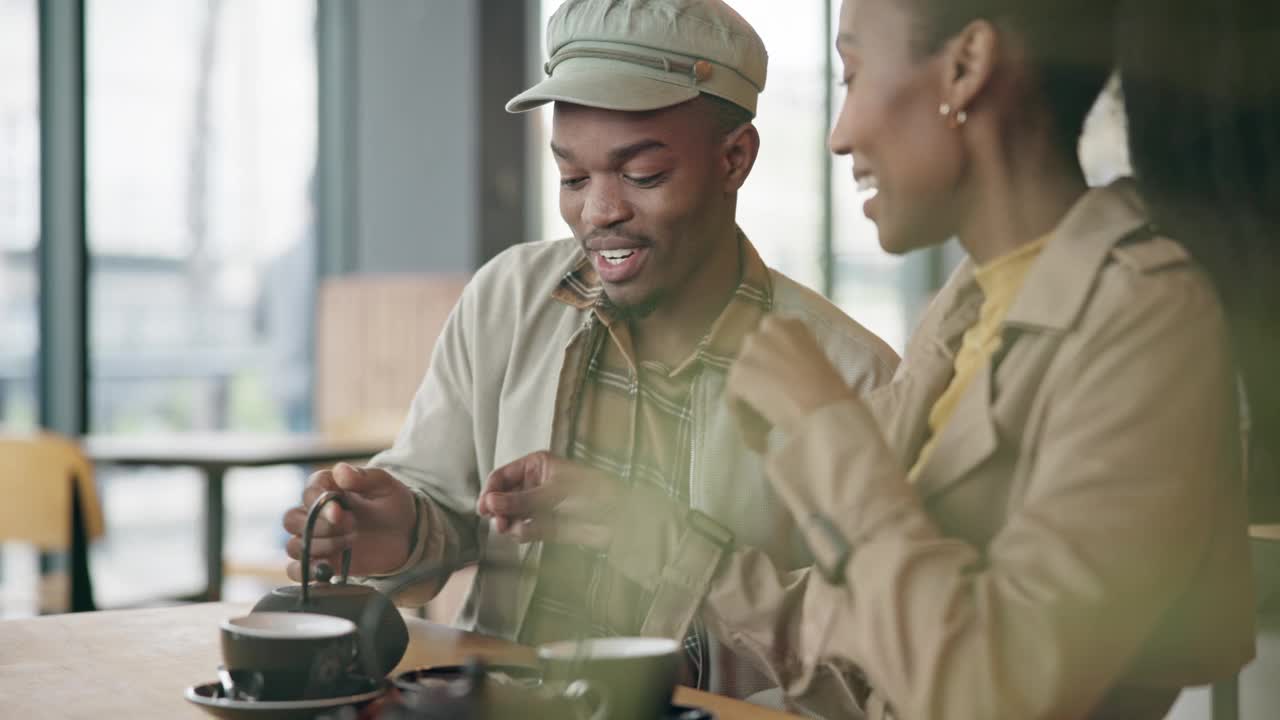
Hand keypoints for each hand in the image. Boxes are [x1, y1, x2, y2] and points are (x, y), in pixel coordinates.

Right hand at [282, 463, 417, 580]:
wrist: (406, 535)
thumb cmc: (392, 505)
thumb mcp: (385, 486)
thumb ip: (364, 476)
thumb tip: (341, 472)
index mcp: (327, 489)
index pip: (308, 491)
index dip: (318, 501)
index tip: (340, 511)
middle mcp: (315, 514)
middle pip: (292, 519)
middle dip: (320, 525)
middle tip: (351, 526)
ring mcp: (316, 540)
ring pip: (293, 546)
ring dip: (320, 547)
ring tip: (350, 542)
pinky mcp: (321, 562)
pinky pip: (295, 571)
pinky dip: (304, 572)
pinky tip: (326, 569)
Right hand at [476, 451, 621, 547]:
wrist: (619, 517)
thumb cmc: (593, 492)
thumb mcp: (553, 492)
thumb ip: (520, 500)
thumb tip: (490, 503)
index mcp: (536, 466)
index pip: (502, 476)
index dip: (490, 491)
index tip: (484, 508)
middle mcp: (535, 484)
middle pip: (503, 498)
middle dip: (498, 510)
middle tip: (498, 522)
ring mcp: (540, 505)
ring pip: (511, 516)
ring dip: (508, 523)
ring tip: (511, 529)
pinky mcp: (546, 526)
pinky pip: (524, 530)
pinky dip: (522, 533)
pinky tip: (526, 534)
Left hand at [727, 316, 853, 449]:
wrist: (824, 410)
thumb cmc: (831, 391)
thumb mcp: (817, 360)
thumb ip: (796, 354)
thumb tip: (783, 367)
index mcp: (791, 324)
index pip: (771, 333)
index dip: (773, 355)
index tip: (778, 371)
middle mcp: (767, 329)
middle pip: (753, 347)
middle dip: (758, 365)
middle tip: (768, 387)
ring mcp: (750, 350)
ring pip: (742, 368)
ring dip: (749, 384)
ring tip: (760, 404)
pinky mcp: (738, 372)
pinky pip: (733, 390)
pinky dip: (741, 404)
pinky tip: (752, 418)